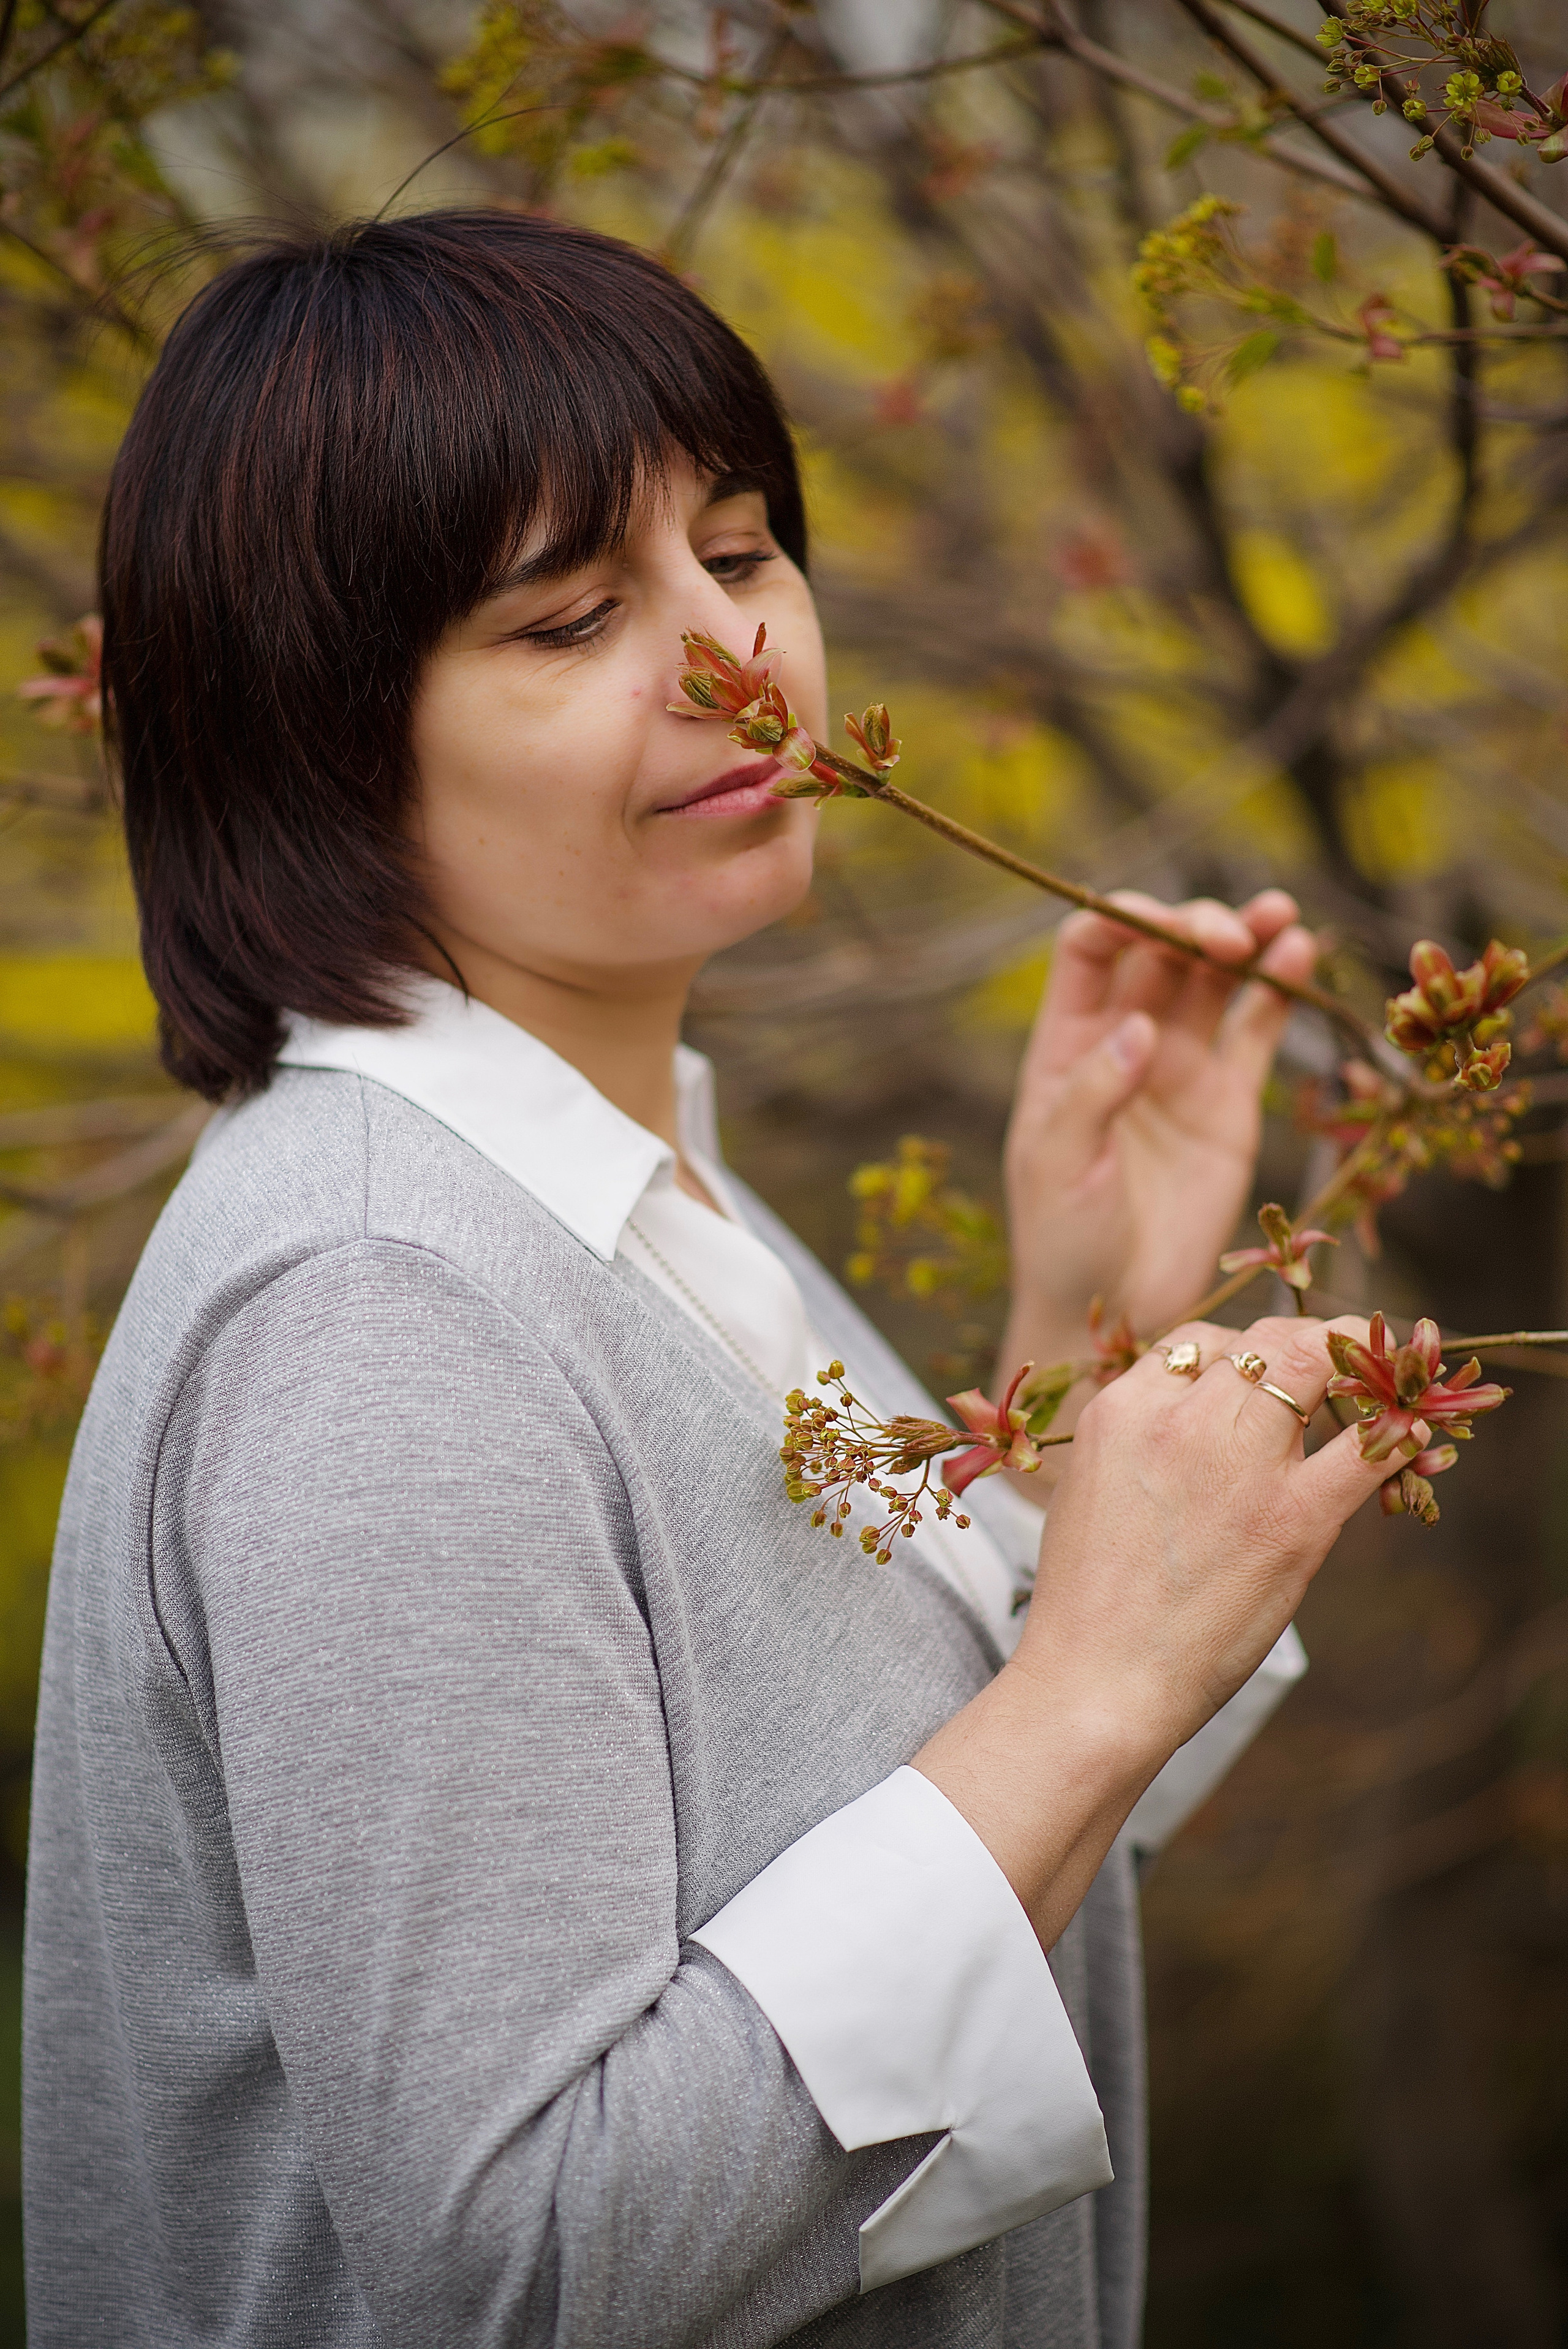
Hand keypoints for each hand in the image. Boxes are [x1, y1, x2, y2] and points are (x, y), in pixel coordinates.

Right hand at [915, 1314, 1383, 1947]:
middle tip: (1320, 1379)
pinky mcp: (1295, 1519)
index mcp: (1121, 1410)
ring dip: (1343, 1375)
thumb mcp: (1089, 1486)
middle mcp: (1180, 1420)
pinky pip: (1368, 1448)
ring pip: (1310, 1365)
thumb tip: (1190, 1413)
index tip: (1258, 1384)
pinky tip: (1410, 1439)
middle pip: (1260, 1341)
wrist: (1098, 1681)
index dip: (1237, 1356)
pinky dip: (1396, 1435)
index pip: (1197, 1341)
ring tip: (1362, 1396)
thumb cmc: (1089, 1600)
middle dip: (1296, 1351)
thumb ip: (1138, 1436)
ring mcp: (1240, 1466)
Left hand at [997, 889, 1316, 1376]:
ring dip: (1247, 939)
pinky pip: (1257, 1031)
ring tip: (1281, 918)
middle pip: (1162, 953)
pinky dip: (1278, 990)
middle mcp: (1126, 1042)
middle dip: (1197, 928)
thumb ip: (1091, 1094)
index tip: (1164, 925)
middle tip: (1232, 938)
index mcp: (1066, 1046)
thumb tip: (1139, 1029)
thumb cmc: (1062, 1240)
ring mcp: (1181, 1069)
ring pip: (1216, 980)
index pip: (1090, 951)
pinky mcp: (1230, 1103)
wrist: (1113, 1315)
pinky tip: (1298, 954)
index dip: (1125, 918)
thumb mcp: (1055, 1165)